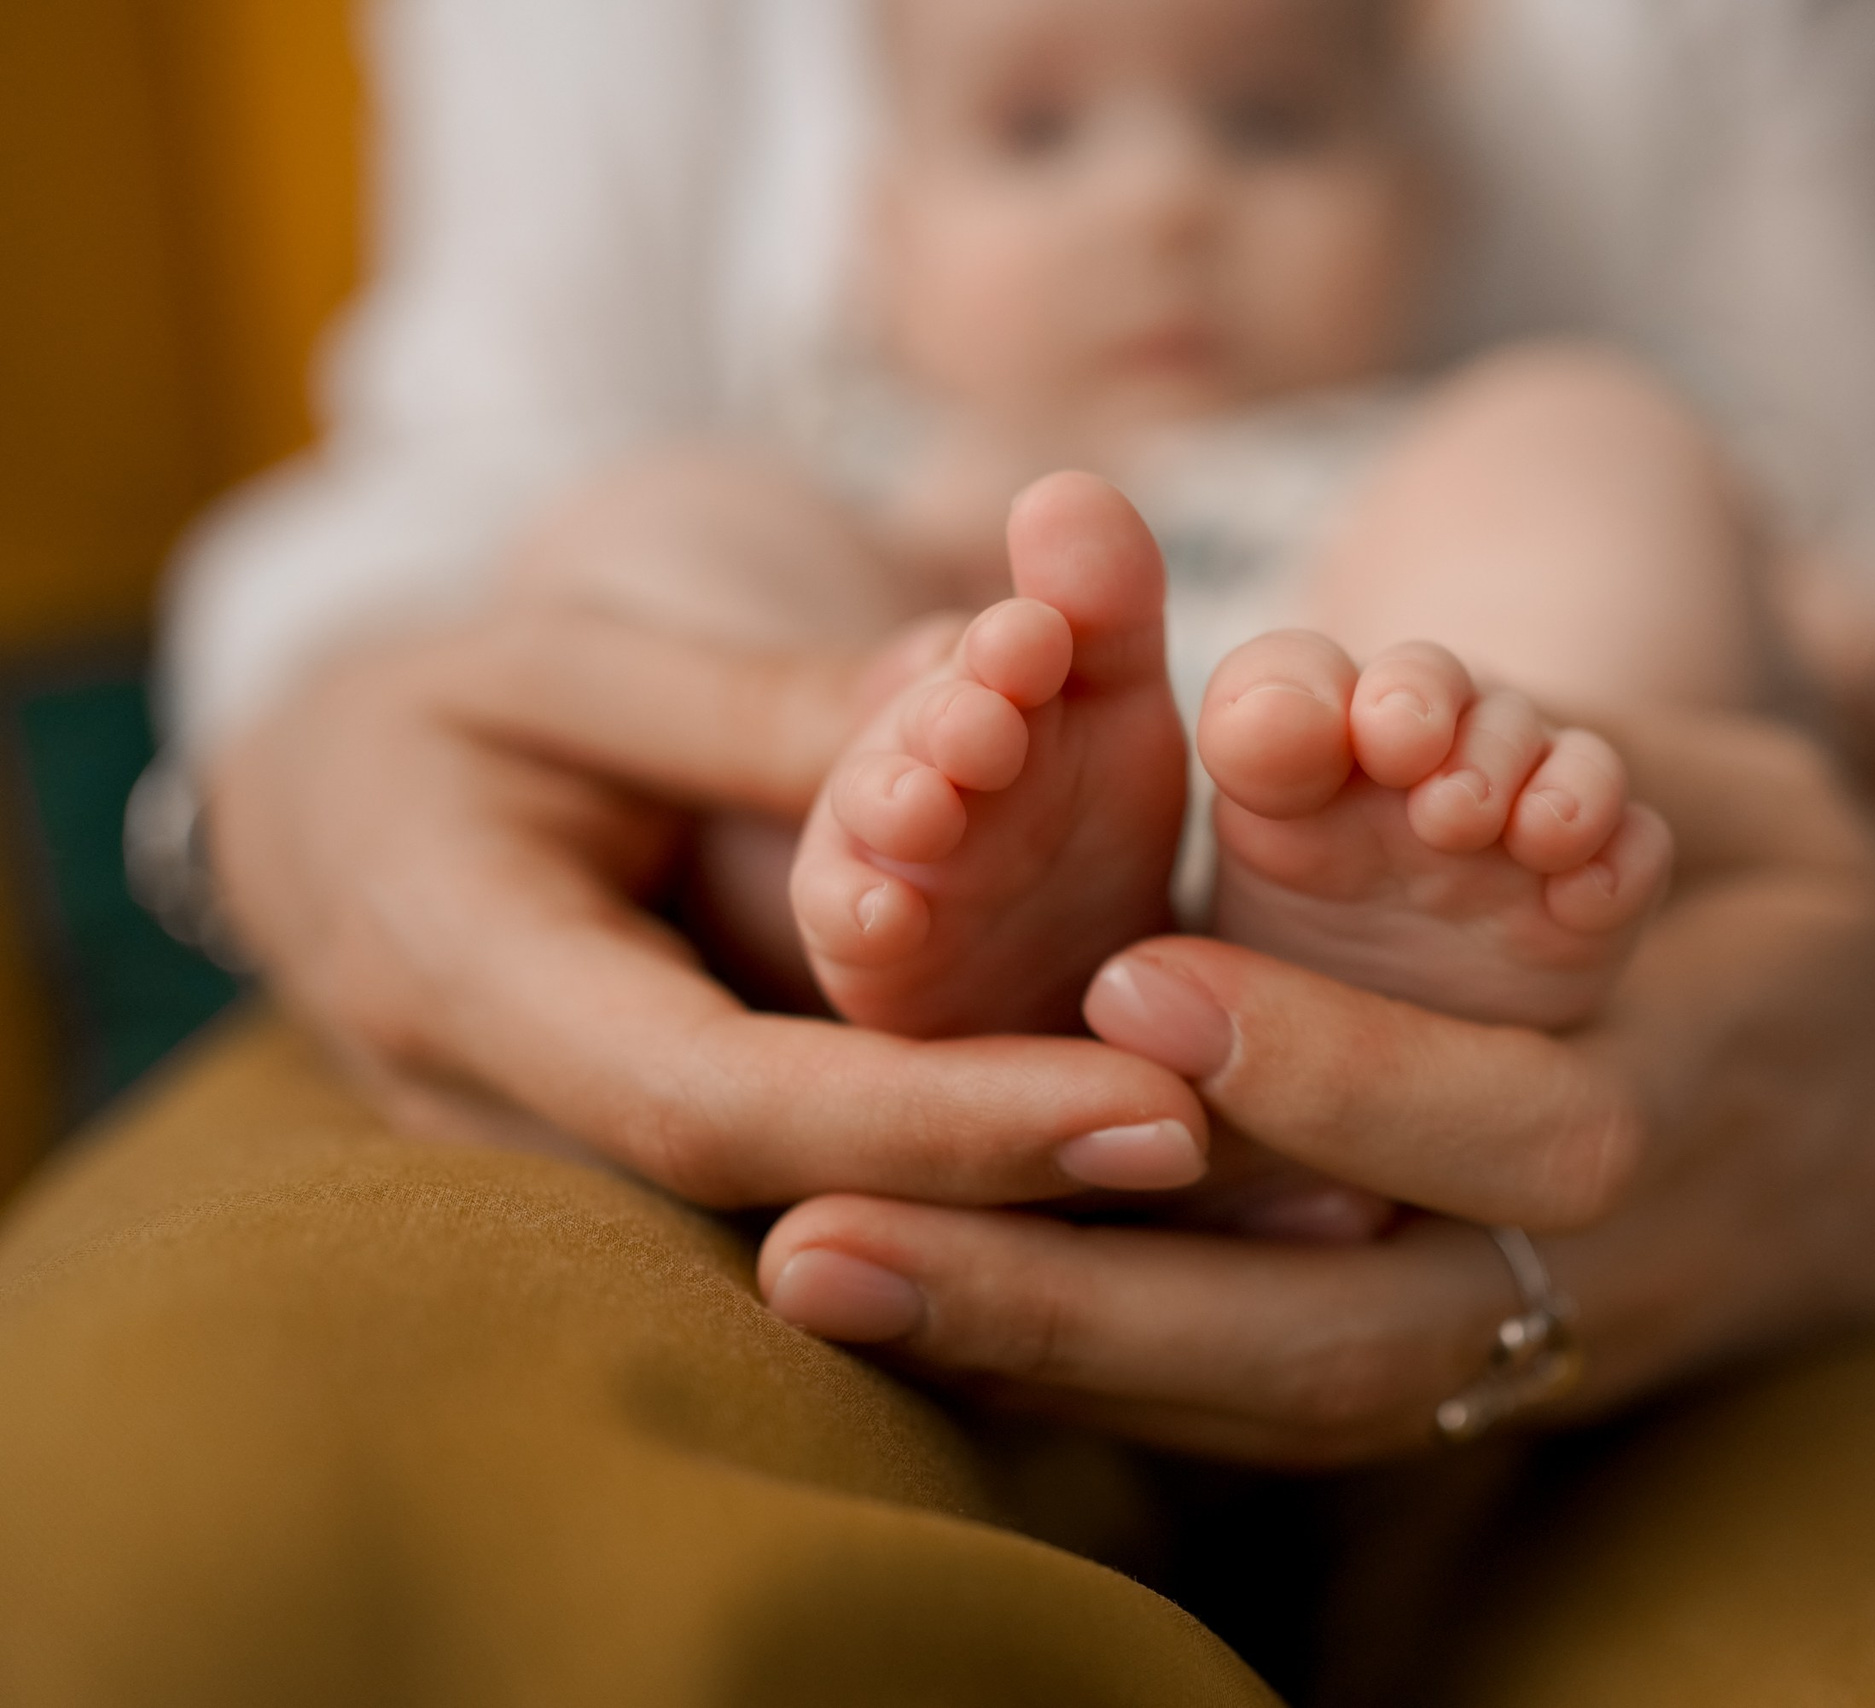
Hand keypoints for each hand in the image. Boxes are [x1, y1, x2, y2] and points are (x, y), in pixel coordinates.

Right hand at [205, 607, 1214, 1207]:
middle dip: (1046, 1197)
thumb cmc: (438, 710)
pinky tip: (1178, 1177)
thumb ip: (767, 706)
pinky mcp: (674, 1173)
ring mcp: (602, 1175)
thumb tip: (983, 693)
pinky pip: (841, 1195)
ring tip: (1296, 1203)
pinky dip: (997, 1187)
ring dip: (1053, 1217)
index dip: (945, 1124)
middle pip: (820, 1204)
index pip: (737, 1108)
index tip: (1156, 1112)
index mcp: (482, 985)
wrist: (327, 818)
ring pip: (845, 1224)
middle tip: (1280, 1170)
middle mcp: (545, 1127)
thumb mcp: (571, 659)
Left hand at [758, 709, 1874, 1464]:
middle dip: (1096, 1299)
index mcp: (1694, 1090)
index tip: (1132, 983)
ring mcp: (1531, 1358)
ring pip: (1283, 1409)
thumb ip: (1554, 765)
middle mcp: (1604, 1267)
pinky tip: (925, 1326)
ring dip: (1048, 1364)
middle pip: (1348, 1336)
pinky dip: (1099, 1388)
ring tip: (825, 1286)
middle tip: (837, 1237)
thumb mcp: (1732, 805)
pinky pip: (1273, 1423)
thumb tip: (1325, 697)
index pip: (1517, 1122)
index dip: (1338, 1067)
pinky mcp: (1466, 1396)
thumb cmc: (1778, 902)